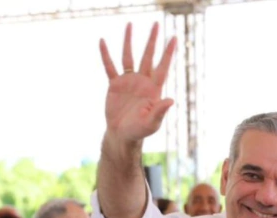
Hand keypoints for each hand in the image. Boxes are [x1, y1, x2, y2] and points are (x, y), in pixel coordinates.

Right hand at [99, 23, 176, 143]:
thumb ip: (160, 111)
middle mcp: (142, 81)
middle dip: (152, 41)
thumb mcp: (151, 123)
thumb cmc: (139, 131)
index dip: (168, 53)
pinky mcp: (114, 85)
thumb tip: (171, 100)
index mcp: (153, 89)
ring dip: (129, 41)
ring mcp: (128, 81)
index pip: (162, 67)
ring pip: (129, 57)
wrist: (122, 135)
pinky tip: (103, 41)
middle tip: (155, 24)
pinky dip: (106, 55)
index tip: (173, 37)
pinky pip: (110, 67)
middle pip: (148, 56)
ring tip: (129, 24)